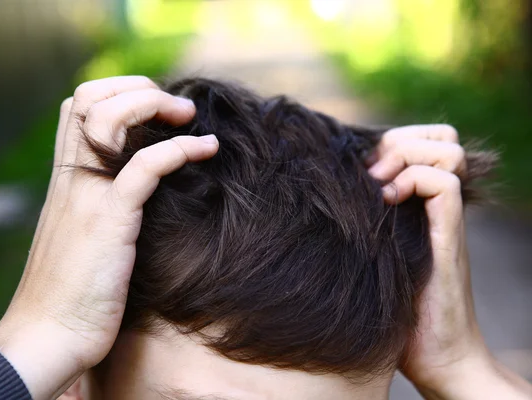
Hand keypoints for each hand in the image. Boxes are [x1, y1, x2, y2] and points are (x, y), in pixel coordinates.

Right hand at [0, 76, 218, 399]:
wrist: (49, 334)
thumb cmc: (72, 290)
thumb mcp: (81, 235)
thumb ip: (98, 204)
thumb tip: (136, 189)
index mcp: (65, 178)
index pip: (77, 106)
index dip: (117, 92)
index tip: (155, 109)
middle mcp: (72, 178)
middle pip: (89, 98)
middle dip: (137, 89)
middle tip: (177, 109)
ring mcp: (88, 197)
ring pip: (109, 119)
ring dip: (154, 106)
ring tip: (190, 118)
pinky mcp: (109, 222)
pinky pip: (144, 168)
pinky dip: (178, 150)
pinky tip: (207, 148)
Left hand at [368, 125, 531, 398]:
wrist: (436, 356)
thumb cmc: (393, 314)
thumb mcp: (369, 259)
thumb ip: (359, 229)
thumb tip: (312, 206)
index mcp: (418, 206)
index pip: (419, 144)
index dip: (391, 141)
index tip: (356, 167)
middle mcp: (435, 205)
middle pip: (440, 137)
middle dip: (401, 140)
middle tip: (370, 171)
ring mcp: (445, 218)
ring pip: (447, 149)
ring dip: (406, 155)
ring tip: (378, 184)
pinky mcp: (449, 237)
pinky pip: (444, 184)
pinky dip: (413, 180)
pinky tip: (386, 201)